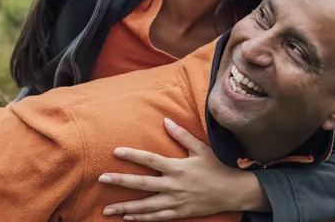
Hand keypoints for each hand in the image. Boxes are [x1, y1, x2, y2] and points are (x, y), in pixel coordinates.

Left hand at [98, 118, 268, 219]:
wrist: (233, 192)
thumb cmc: (217, 167)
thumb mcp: (201, 149)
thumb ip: (182, 135)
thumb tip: (165, 121)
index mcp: (177, 167)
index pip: (150, 160)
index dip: (132, 155)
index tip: (116, 151)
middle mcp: (174, 185)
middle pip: (142, 184)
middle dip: (120, 181)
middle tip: (101, 179)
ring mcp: (175, 201)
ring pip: (145, 206)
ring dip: (125, 207)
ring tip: (106, 209)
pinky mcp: (179, 213)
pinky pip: (156, 218)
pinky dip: (141, 218)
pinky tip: (127, 217)